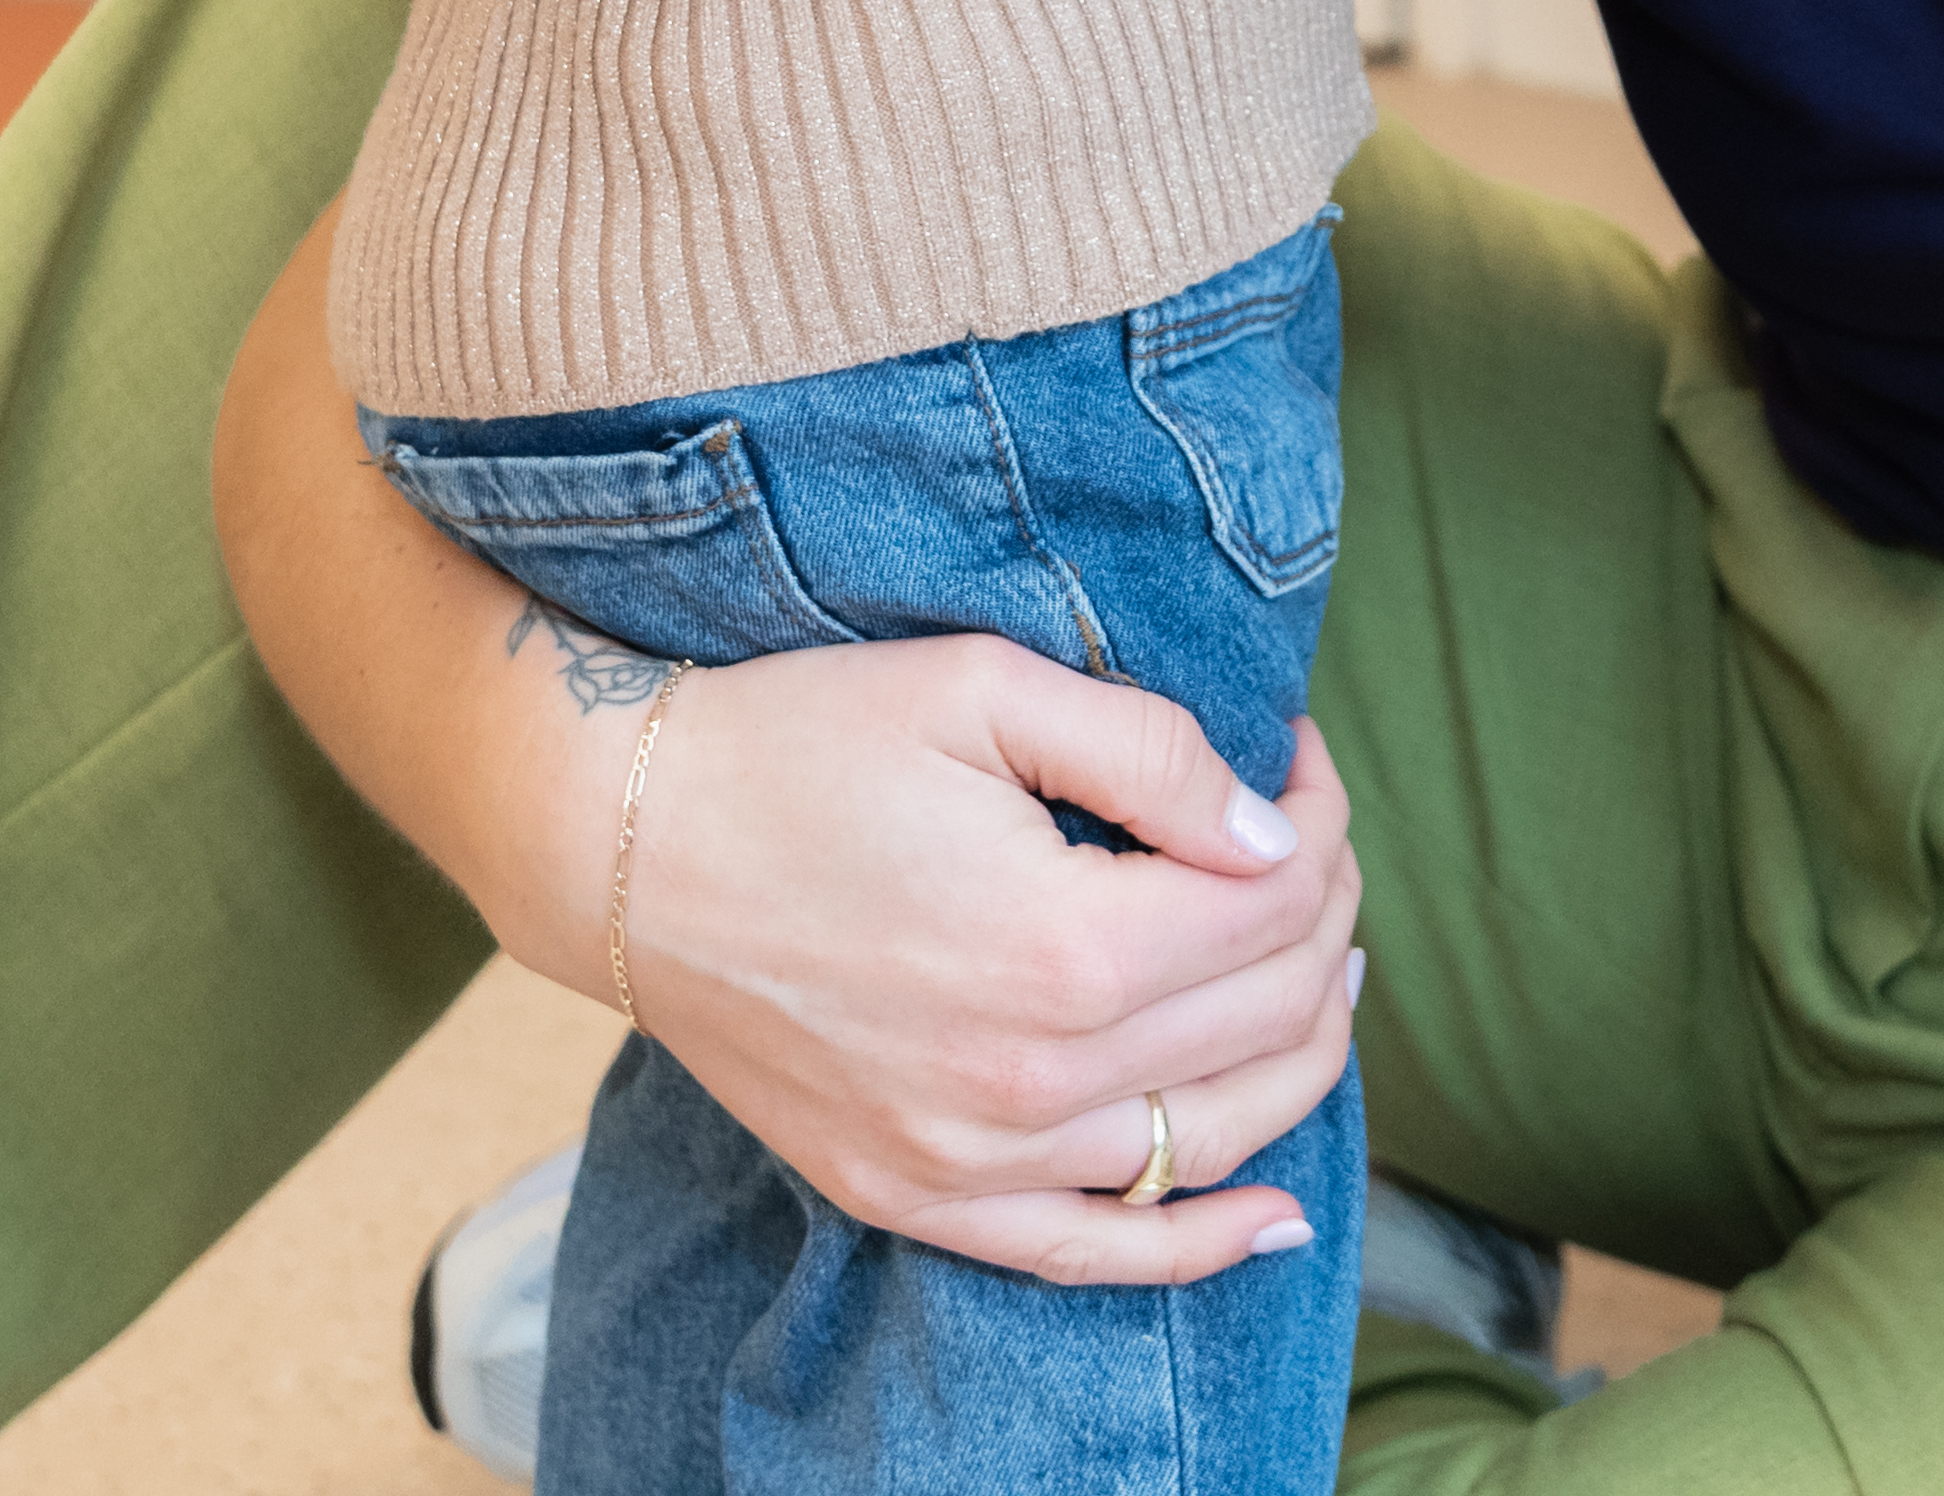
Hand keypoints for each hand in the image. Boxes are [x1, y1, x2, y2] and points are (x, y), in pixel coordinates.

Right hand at [211, 211, 1356, 1287]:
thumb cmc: (798, 743)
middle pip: (1265, 1016)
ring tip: (1321, 975)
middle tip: (1304, 845)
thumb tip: (1273, 832)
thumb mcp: (983, 686)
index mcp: (1064, 944)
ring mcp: (972, 1160)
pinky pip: (1097, 1256)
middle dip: (1322, 916)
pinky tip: (1278, 1215)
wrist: (621, 844)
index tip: (1296, 758)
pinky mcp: (918, 1197)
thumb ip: (1153, 757)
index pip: (1274, 900)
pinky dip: (1203, 1245)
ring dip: (1301, 1056)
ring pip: (1214, 1140)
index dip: (1316, 818)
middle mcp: (1033, 1080)